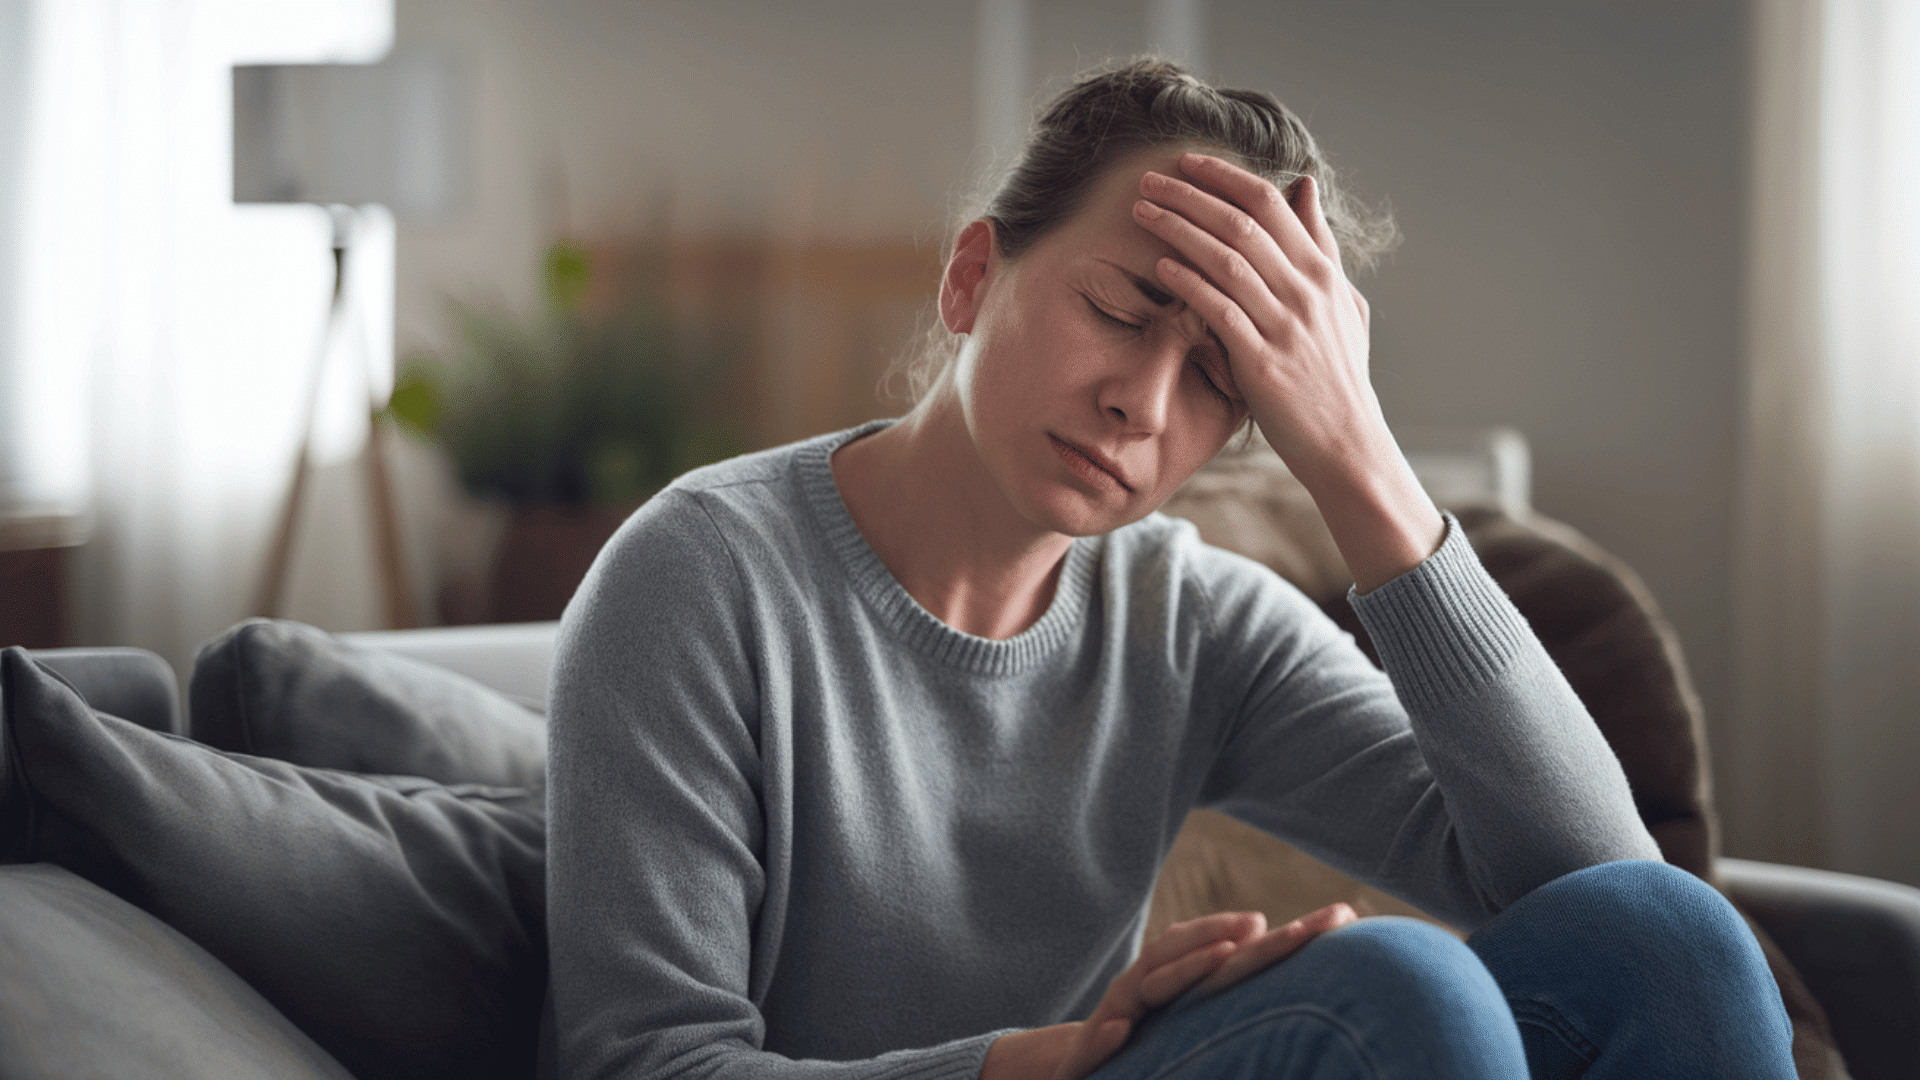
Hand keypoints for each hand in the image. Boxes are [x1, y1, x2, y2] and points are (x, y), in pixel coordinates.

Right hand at [980, 904, 1357, 1079]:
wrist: (1069, 1071)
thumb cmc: (1142, 1045)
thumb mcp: (1190, 1023)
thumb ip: (1229, 993)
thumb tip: (1292, 965)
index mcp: (1177, 985)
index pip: (1230, 951)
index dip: (1277, 938)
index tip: (1334, 921)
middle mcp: (1145, 990)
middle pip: (1190, 954)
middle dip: (1234, 934)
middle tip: (1280, 920)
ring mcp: (1115, 1018)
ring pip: (1146, 986)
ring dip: (1183, 967)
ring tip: (1223, 952)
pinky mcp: (1085, 1059)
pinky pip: (1093, 1046)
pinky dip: (1105, 1034)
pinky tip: (1120, 1029)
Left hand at [1132, 153, 1441, 590]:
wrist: (1346, 443)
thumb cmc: (1338, 375)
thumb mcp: (1341, 302)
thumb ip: (1320, 244)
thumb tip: (1305, 186)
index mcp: (1321, 273)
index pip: (1270, 205)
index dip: (1224, 177)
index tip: (1186, 163)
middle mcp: (1306, 292)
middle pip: (1242, 224)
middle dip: (1191, 195)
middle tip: (1149, 180)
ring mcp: (1286, 327)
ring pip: (1227, 260)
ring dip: (1180, 230)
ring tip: (1143, 213)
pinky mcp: (1263, 364)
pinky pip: (1221, 312)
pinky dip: (1190, 284)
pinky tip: (1161, 266)